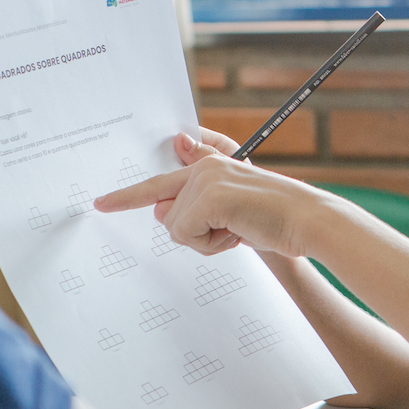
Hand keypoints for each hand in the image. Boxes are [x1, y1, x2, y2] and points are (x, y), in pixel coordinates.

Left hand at [94, 130, 326, 258]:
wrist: (308, 221)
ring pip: (176, 227)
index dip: (128, 196)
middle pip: (168, 214)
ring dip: (207, 240)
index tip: (100, 203)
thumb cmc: (277, 220)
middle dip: (195, 233)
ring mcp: (206, 179)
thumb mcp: (235, 211)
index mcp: (210, 165)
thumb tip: (161, 207)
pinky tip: (238, 232)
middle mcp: (205, 166)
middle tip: (232, 229)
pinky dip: (211, 244)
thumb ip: (199, 204)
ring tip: (240, 229)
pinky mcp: (209, 197)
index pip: (162, 182)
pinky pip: (186, 234)